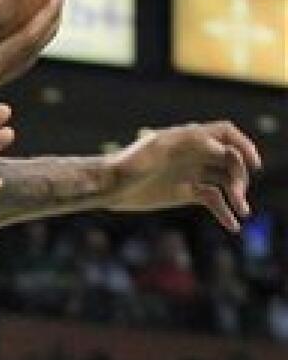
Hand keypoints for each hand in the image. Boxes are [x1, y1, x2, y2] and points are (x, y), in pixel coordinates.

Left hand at [108, 121, 261, 230]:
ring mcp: (191, 172)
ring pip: (225, 180)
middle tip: (239, 197)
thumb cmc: (124, 165)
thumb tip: (214, 145)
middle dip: (239, 175)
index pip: (225, 134)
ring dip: (236, 194)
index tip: (252, 164)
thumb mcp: (150, 150)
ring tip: (241, 210)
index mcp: (187, 137)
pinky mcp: (186, 192)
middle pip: (230, 159)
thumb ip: (182, 143)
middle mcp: (193, 153)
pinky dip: (224, 211)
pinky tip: (233, 225)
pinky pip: (213, 199)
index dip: (243, 145)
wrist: (108, 186)